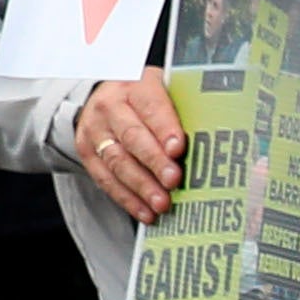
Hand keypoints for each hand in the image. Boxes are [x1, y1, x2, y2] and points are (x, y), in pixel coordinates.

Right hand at [75, 72, 189, 220]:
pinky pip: (105, 178)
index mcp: (135, 87)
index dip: (165, 130)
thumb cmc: (148, 97)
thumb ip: (184, 109)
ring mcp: (95, 130)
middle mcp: (110, 107)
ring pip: (117, 161)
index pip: (151, 108)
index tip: (178, 149)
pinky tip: (145, 212)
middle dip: (154, 162)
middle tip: (174, 181)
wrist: (105, 95)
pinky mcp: (86, 152)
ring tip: (162, 203)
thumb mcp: (166, 90)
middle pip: (133, 138)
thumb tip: (213, 139)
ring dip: (141, 187)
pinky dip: (126, 198)